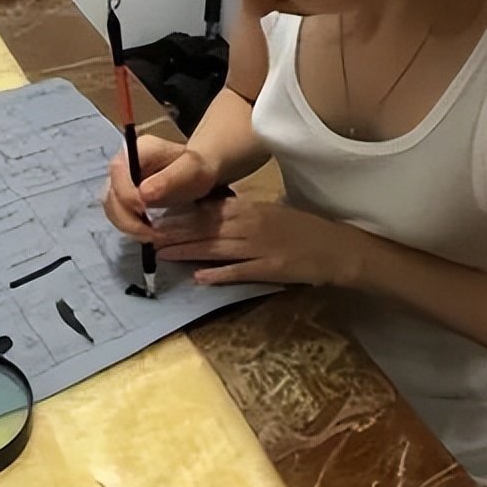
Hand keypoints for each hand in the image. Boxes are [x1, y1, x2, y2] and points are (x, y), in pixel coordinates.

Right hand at [102, 136, 220, 240]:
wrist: (196, 173)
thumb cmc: (197, 168)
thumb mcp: (192, 169)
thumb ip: (169, 178)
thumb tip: (143, 194)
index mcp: (137, 150)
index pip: (117, 170)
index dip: (126, 193)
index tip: (144, 209)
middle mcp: (123, 165)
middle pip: (110, 192)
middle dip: (126, 216)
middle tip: (150, 232)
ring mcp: (121, 182)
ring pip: (112, 207)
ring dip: (128, 226)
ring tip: (151, 236)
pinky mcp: (123, 198)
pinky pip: (118, 215)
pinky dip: (130, 228)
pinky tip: (148, 233)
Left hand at [154, 198, 357, 286]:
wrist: (337, 247)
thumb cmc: (302, 228)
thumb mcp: (269, 212)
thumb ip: (241, 213)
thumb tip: (211, 214)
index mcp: (250, 208)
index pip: (207, 210)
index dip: (180, 215)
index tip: (157, 218)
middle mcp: (251, 224)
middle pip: (205, 228)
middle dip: (175, 233)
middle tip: (149, 238)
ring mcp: (260, 247)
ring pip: (215, 248)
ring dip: (187, 251)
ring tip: (162, 255)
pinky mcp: (270, 269)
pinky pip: (239, 271)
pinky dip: (218, 274)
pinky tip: (199, 277)